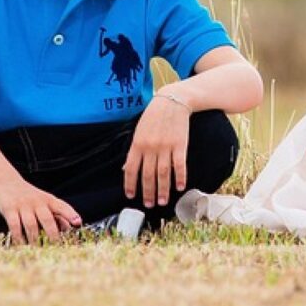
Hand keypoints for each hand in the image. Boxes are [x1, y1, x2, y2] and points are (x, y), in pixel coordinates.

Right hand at [0, 176, 81, 244]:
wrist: (5, 181)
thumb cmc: (28, 195)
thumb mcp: (44, 201)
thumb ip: (55, 214)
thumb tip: (67, 228)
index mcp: (48, 199)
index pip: (62, 206)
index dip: (71, 215)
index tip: (78, 223)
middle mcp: (37, 201)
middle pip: (47, 218)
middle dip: (52, 234)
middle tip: (56, 247)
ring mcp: (23, 205)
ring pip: (31, 224)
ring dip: (35, 239)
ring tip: (38, 251)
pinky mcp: (10, 209)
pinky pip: (15, 225)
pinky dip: (19, 237)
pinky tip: (21, 245)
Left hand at [124, 93, 191, 207]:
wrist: (173, 101)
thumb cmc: (153, 117)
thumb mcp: (139, 131)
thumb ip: (133, 150)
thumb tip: (125, 169)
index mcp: (137, 144)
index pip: (130, 169)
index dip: (130, 184)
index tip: (130, 196)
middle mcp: (150, 147)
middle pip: (148, 175)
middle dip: (148, 192)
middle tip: (149, 204)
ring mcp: (166, 146)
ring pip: (163, 173)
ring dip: (163, 190)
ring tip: (162, 202)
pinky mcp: (180, 144)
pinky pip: (180, 164)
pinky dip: (180, 177)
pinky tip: (180, 187)